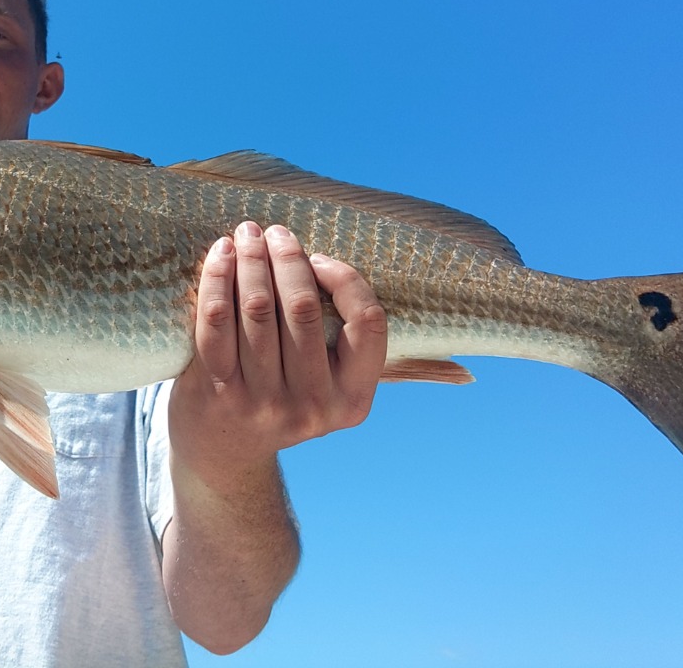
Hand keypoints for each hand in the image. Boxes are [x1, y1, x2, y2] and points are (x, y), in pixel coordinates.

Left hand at [168, 221, 387, 493]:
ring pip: (258, 310)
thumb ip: (381, 364)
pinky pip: (216, 323)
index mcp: (354, 400)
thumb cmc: (289, 397)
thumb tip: (465, 373)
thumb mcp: (338, 392)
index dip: (344, 278)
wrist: (225, 451)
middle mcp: (312, 406)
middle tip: (274, 231)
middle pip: (302, 308)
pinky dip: (218, 279)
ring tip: (248, 233)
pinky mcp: (217, 393)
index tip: (319, 257)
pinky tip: (222, 254)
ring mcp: (262, 403)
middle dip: (288, 257)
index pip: (367, 322)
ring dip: (252, 260)